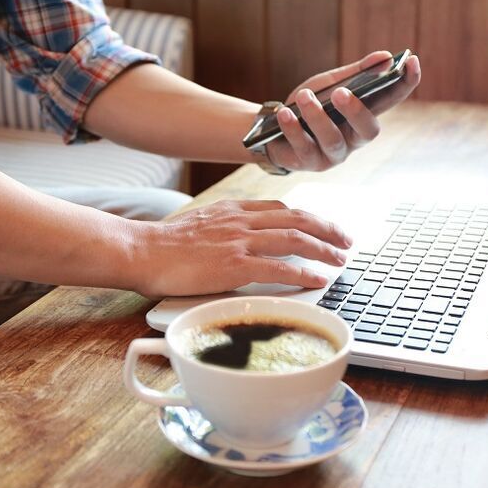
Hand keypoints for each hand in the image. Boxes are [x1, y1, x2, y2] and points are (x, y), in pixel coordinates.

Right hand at [129, 200, 351, 296]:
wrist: (142, 251)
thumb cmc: (165, 245)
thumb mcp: (202, 225)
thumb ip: (227, 229)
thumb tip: (245, 242)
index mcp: (233, 209)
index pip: (281, 208)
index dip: (308, 217)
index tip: (324, 226)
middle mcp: (241, 220)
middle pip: (296, 218)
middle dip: (326, 229)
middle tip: (345, 241)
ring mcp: (239, 241)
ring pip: (294, 239)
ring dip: (323, 249)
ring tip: (339, 260)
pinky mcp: (234, 265)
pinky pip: (279, 268)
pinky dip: (303, 273)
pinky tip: (317, 279)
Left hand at [265, 51, 420, 171]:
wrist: (271, 128)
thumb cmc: (307, 106)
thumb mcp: (329, 85)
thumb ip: (355, 74)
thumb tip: (384, 57)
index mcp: (363, 116)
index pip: (390, 100)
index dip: (405, 84)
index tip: (412, 61)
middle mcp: (353, 139)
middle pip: (367, 131)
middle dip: (355, 111)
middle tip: (341, 92)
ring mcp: (332, 154)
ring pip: (332, 140)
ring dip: (316, 117)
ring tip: (303, 96)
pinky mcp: (309, 163)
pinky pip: (303, 147)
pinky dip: (293, 128)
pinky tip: (285, 114)